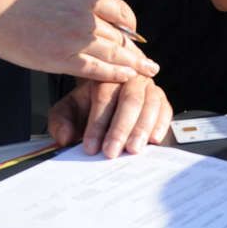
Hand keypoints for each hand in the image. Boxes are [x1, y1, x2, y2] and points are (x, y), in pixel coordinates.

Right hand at [0, 0, 158, 83]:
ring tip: (147, 73)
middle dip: (136, 52)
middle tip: (149, 64)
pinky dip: (115, 75)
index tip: (134, 36)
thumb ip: (73, 5)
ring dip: (134, 65)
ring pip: (115, 54)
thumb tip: (82, 13)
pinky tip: (126, 78)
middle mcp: (86, 18)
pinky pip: (97, 70)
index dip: (131, 27)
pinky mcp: (63, 59)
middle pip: (121, 37)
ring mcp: (76, 39)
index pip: (121, 12)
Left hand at [47, 77, 172, 157]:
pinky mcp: (161, 101)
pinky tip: (154, 140)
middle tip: (111, 151)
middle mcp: (130, 78)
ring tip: (132, 150)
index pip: (103, 96)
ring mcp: (148, 88)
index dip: (97, 123)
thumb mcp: (67, 110)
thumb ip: (61, 122)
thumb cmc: (87, 105)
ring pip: (150, 104)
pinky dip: (161, 125)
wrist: (106, 99)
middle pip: (130, 99)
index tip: (90, 147)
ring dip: (142, 129)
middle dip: (120, 128)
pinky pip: (165, 111)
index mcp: (105, 75)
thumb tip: (64, 137)